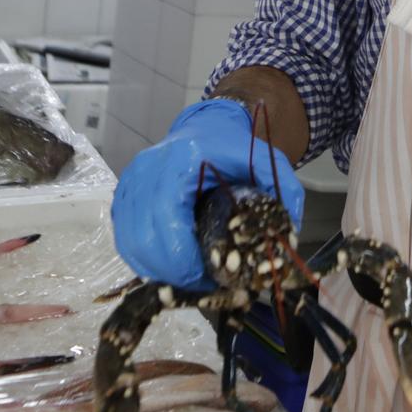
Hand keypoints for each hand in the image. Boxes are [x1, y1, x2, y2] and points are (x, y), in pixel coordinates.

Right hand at [110, 99, 306, 287]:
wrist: (206, 127)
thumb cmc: (232, 147)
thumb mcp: (265, 160)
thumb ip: (284, 191)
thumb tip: (288, 237)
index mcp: (180, 159)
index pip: (167, 216)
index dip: (182, 255)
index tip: (206, 276)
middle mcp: (147, 169)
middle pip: (143, 236)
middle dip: (172, 271)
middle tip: (201, 284)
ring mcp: (130, 183)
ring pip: (130, 242)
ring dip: (157, 269)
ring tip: (188, 278)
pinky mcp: (123, 197)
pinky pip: (125, 239)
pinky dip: (145, 259)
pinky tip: (170, 267)